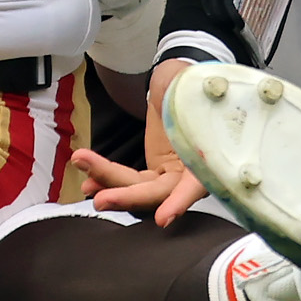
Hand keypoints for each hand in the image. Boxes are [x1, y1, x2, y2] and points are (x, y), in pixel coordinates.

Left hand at [69, 57, 203, 226]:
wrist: (184, 82)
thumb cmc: (197, 88)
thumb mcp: (199, 93)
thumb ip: (191, 104)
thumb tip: (178, 97)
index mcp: (215, 159)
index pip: (197, 185)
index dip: (180, 201)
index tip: (163, 218)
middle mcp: (196, 174)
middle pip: (161, 192)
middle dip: (129, 196)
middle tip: (103, 200)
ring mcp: (174, 175)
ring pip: (140, 187)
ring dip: (110, 182)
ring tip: (85, 180)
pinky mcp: (157, 172)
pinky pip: (132, 180)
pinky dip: (109, 177)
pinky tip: (89, 179)